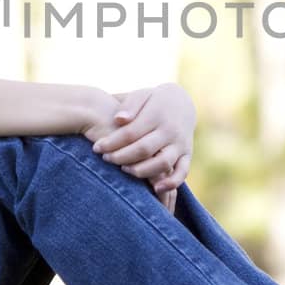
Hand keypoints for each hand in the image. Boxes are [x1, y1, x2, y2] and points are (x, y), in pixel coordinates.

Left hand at [85, 83, 195, 211]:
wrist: (181, 102)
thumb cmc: (151, 101)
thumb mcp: (140, 96)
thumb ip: (129, 105)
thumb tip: (119, 119)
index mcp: (157, 114)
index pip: (131, 132)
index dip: (112, 142)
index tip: (97, 148)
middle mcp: (170, 130)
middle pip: (144, 149)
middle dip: (121, 157)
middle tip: (106, 159)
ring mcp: (180, 144)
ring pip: (162, 163)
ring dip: (141, 170)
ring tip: (124, 170)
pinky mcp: (187, 155)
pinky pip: (183, 172)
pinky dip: (171, 183)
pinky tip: (156, 189)